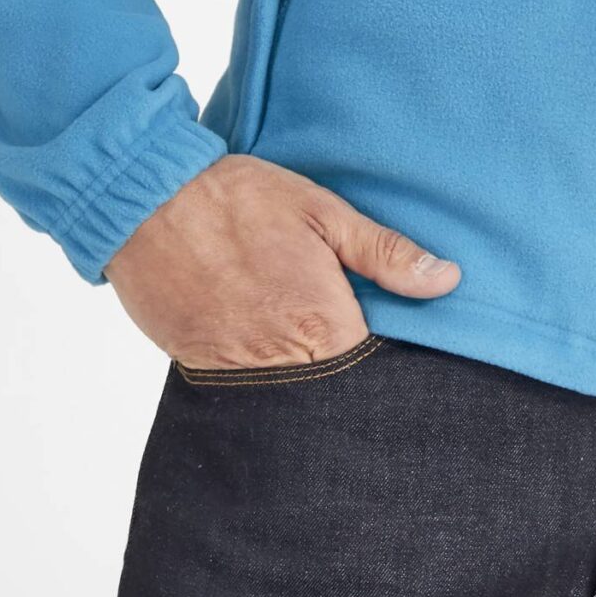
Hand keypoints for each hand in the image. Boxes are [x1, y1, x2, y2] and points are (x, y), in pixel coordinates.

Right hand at [103, 153, 461, 368]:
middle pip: (332, 392)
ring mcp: (237, 376)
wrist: (148, 202)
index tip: (384, 335)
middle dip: (343, 373)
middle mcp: (282, 366)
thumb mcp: (323, 211)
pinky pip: (244, 391)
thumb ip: (385, 253)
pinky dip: (258, 371)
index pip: (375, 371)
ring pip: (289, 397)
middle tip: (332, 325)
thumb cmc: (241, 199)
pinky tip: (260, 335)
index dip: (385, 357)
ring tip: (293, 329)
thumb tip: (447, 280)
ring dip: (300, 375)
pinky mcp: (201, 372)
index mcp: (323, 327)